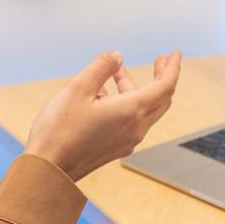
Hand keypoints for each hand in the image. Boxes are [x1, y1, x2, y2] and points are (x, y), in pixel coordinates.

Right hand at [24, 50, 182, 181]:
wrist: (48, 170)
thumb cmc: (60, 130)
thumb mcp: (78, 88)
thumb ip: (101, 67)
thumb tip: (116, 56)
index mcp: (131, 111)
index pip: (165, 86)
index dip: (172, 67)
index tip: (175, 53)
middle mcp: (135, 128)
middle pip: (161, 100)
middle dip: (162, 77)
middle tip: (159, 60)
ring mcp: (127, 141)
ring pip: (144, 110)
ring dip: (136, 88)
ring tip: (117, 72)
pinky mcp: (115, 148)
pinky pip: (131, 121)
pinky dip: (126, 103)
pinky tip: (104, 95)